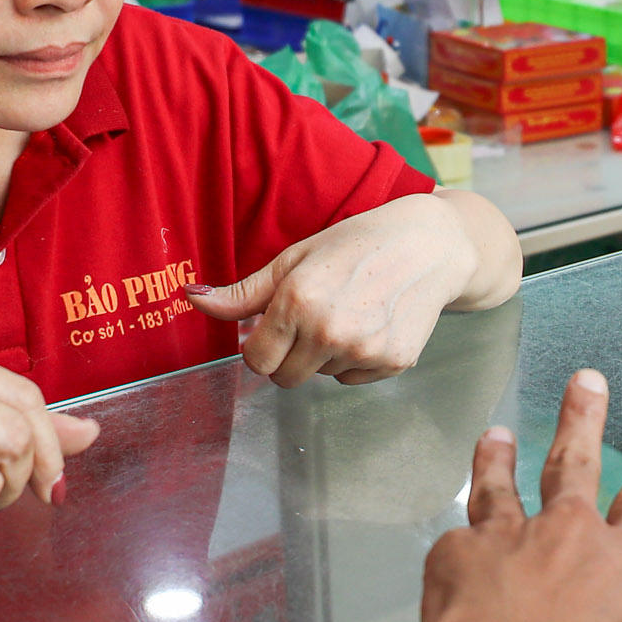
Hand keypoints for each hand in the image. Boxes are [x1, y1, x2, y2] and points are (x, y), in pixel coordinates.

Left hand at [186, 192, 479, 386]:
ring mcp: (364, 350)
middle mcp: (329, 331)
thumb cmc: (357, 243)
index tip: (273, 330)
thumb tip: (192, 298)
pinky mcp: (393, 362)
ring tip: (349, 313)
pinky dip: (357, 359)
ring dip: (326, 355)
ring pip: (321, 376)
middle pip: (285, 378)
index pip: (256, 360)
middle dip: (290, 356)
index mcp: (297, 302)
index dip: (260, 346)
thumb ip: (243, 292)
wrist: (429, 245)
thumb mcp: (294, 260)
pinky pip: (354, 378)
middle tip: (312, 320)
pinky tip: (372, 323)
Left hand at [420, 371, 621, 621]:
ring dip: (500, 456)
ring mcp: (510, 535)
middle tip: (584, 381)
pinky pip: (457, 542)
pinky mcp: (457, 551)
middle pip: (575, 461)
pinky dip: (458, 547)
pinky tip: (451, 557)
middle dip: (583, 417)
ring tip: (495, 435)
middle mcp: (570, 534)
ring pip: (503, 483)